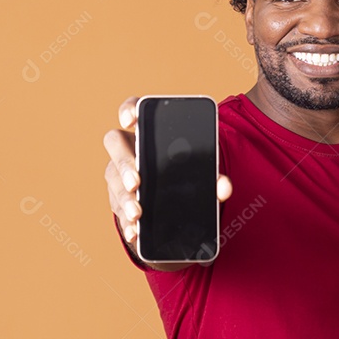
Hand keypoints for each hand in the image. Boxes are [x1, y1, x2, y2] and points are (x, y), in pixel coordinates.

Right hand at [103, 96, 232, 245]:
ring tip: (138, 214)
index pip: (133, 108)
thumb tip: (224, 187)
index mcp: (148, 131)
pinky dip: (126, 221)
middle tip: (137, 182)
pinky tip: (135, 230)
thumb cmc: (187, 173)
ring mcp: (120, 174)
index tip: (131, 120)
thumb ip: (213, 176)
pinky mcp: (119, 199)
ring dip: (125, 198)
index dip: (129, 109)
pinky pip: (118, 208)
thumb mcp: (202, 171)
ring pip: (114, 180)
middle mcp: (128, 148)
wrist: (176, 199)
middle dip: (124, 164)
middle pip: (115, 144)